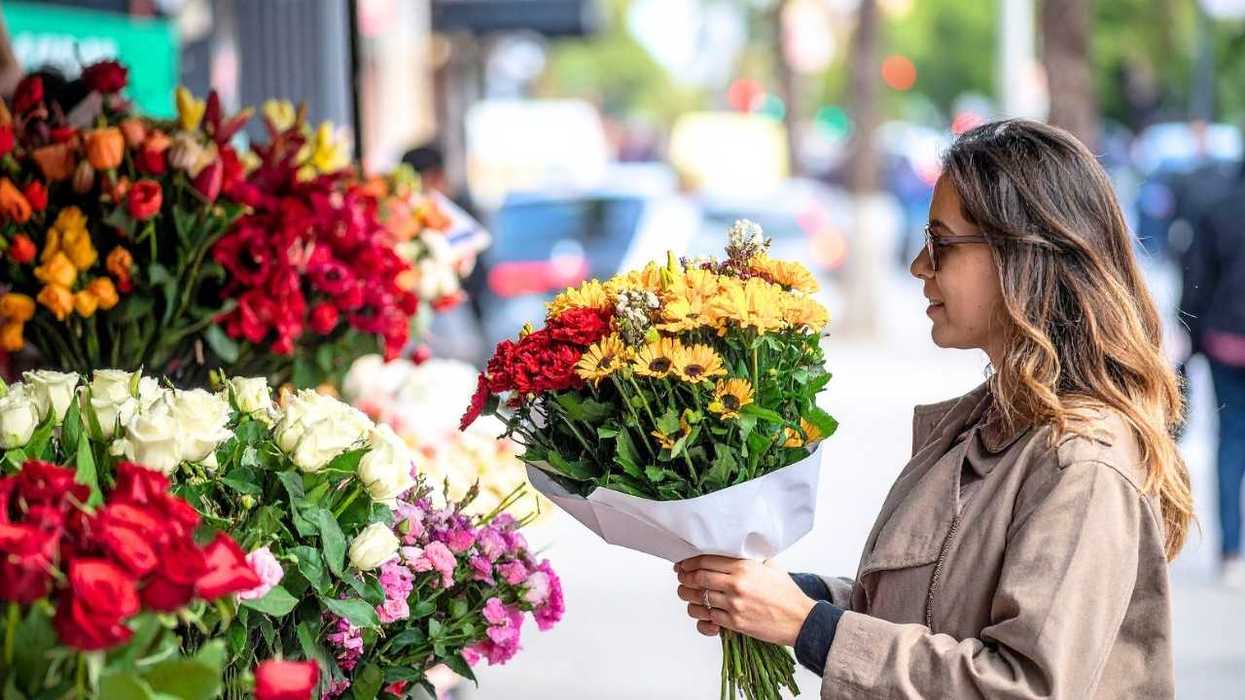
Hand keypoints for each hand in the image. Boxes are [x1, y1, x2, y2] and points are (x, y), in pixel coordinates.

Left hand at [675, 555, 815, 645]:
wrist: (801, 620)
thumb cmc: (787, 593)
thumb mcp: (771, 566)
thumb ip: (750, 557)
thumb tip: (734, 550)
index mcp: (744, 566)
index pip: (707, 560)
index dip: (690, 561)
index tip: (683, 563)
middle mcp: (737, 584)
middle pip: (698, 578)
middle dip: (685, 577)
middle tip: (681, 577)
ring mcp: (734, 605)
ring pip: (699, 599)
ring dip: (688, 596)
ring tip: (686, 593)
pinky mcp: (735, 623)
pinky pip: (708, 618)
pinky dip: (701, 615)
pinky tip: (700, 611)